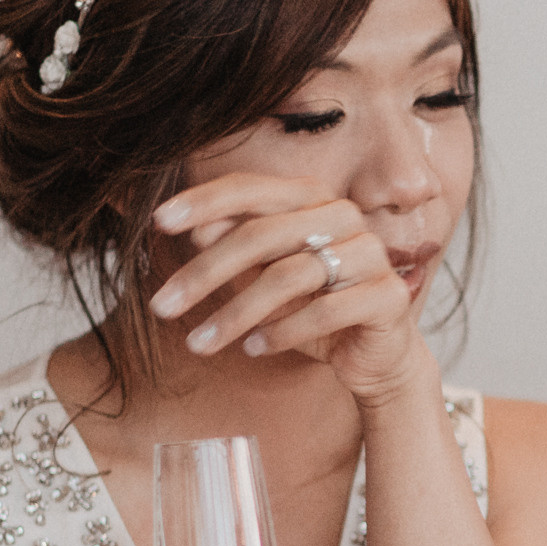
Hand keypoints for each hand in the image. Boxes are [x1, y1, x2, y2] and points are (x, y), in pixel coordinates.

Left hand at [147, 173, 436, 406]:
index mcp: (312, 198)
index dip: (203, 201)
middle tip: (161, 307)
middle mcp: (344, 216)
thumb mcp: (263, 279)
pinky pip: (325, 311)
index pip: (251, 188)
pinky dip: (282, 332)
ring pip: (288, 276)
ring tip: (198, 344)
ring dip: (235, 314)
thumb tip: (197, 229)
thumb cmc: (312, 310)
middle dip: (204, 273)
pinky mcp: (388, 297)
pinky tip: (253, 350)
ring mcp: (371, 254)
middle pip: (261, 235)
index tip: (158, 223)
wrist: (377, 357)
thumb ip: (235, 251)